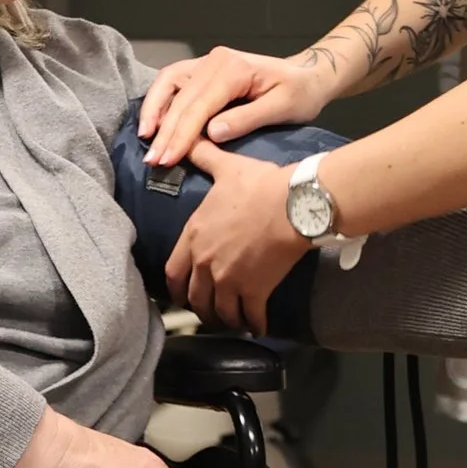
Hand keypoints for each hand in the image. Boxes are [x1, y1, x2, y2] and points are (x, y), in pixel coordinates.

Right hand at [139, 42, 337, 166]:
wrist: (308, 75)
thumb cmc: (300, 93)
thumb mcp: (283, 108)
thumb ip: (248, 119)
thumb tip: (212, 133)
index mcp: (234, 68)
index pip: (200, 105)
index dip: (182, 134)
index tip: (168, 158)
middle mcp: (216, 60)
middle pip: (181, 97)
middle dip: (165, 131)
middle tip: (153, 161)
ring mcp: (207, 61)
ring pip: (169, 83)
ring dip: (154, 112)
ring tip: (145, 140)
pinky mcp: (203, 69)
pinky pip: (174, 81)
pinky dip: (160, 101)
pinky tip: (152, 123)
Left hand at [164, 147, 304, 330]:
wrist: (293, 204)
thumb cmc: (260, 184)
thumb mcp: (226, 167)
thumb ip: (203, 156)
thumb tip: (189, 139)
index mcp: (193, 236)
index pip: (173, 272)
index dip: (177, 288)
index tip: (183, 294)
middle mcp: (205, 263)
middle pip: (194, 298)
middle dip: (200, 309)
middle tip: (209, 312)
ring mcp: (228, 280)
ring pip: (219, 312)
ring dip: (225, 320)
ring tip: (232, 322)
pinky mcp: (254, 292)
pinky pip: (249, 317)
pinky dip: (253, 325)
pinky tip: (258, 328)